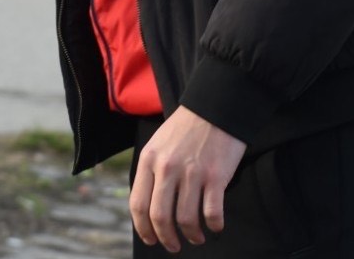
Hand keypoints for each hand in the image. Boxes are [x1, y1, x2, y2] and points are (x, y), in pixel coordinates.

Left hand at [129, 106, 246, 251]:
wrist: (214, 109)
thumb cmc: (185, 129)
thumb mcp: (157, 144)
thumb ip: (151, 171)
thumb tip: (148, 207)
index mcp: (149, 160)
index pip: (138, 204)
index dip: (143, 228)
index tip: (150, 239)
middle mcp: (167, 168)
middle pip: (160, 216)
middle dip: (166, 238)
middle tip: (173, 246)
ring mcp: (192, 173)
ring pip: (186, 219)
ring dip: (191, 235)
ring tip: (196, 237)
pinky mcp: (216, 177)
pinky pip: (212, 212)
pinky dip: (213, 225)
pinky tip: (215, 226)